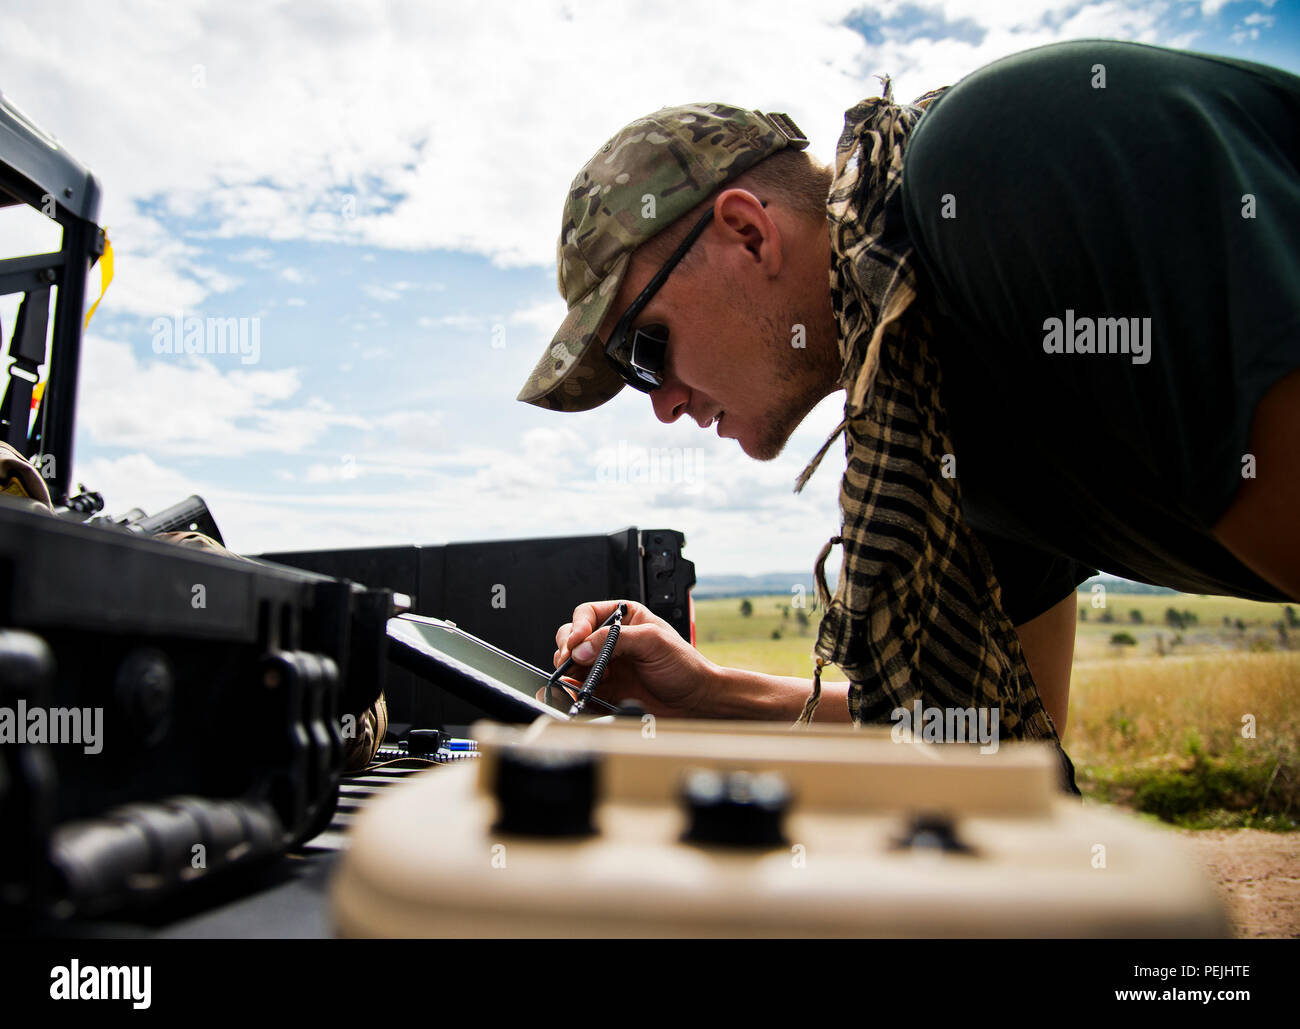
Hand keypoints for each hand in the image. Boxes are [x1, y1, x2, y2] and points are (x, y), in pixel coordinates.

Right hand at [547, 599, 717, 716]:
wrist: (696, 701)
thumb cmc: (685, 666)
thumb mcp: (654, 641)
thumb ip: (616, 639)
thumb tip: (584, 647)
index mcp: (624, 619)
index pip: (587, 614)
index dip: (578, 626)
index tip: (577, 641)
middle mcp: (611, 640)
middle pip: (573, 637)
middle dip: (568, 648)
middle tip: (573, 661)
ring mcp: (605, 666)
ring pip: (571, 663)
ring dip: (571, 670)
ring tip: (586, 678)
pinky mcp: (604, 690)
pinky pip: (579, 687)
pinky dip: (574, 689)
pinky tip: (582, 691)